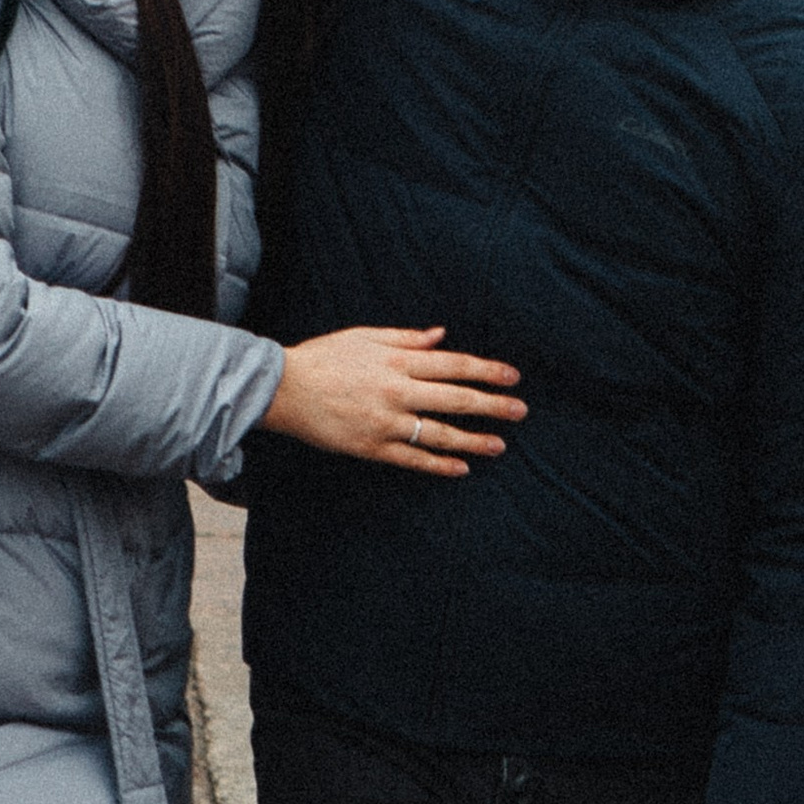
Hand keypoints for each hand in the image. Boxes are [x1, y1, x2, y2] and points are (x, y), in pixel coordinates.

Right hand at [261, 326, 525, 477]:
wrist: (283, 389)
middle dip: (492, 405)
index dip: (486, 371)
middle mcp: (397, 392)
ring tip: (499, 444)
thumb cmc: (324, 357)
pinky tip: (461, 467)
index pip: (454, 365)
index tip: (512, 377)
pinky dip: (439, 464)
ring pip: (440, 434)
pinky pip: (412, 459)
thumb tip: (442, 336)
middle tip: (520, 411)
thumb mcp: (365, 336)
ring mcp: (385, 423)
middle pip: (455, 400)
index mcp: (397, 362)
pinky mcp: (371, 447)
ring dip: (474, 440)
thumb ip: (406, 339)